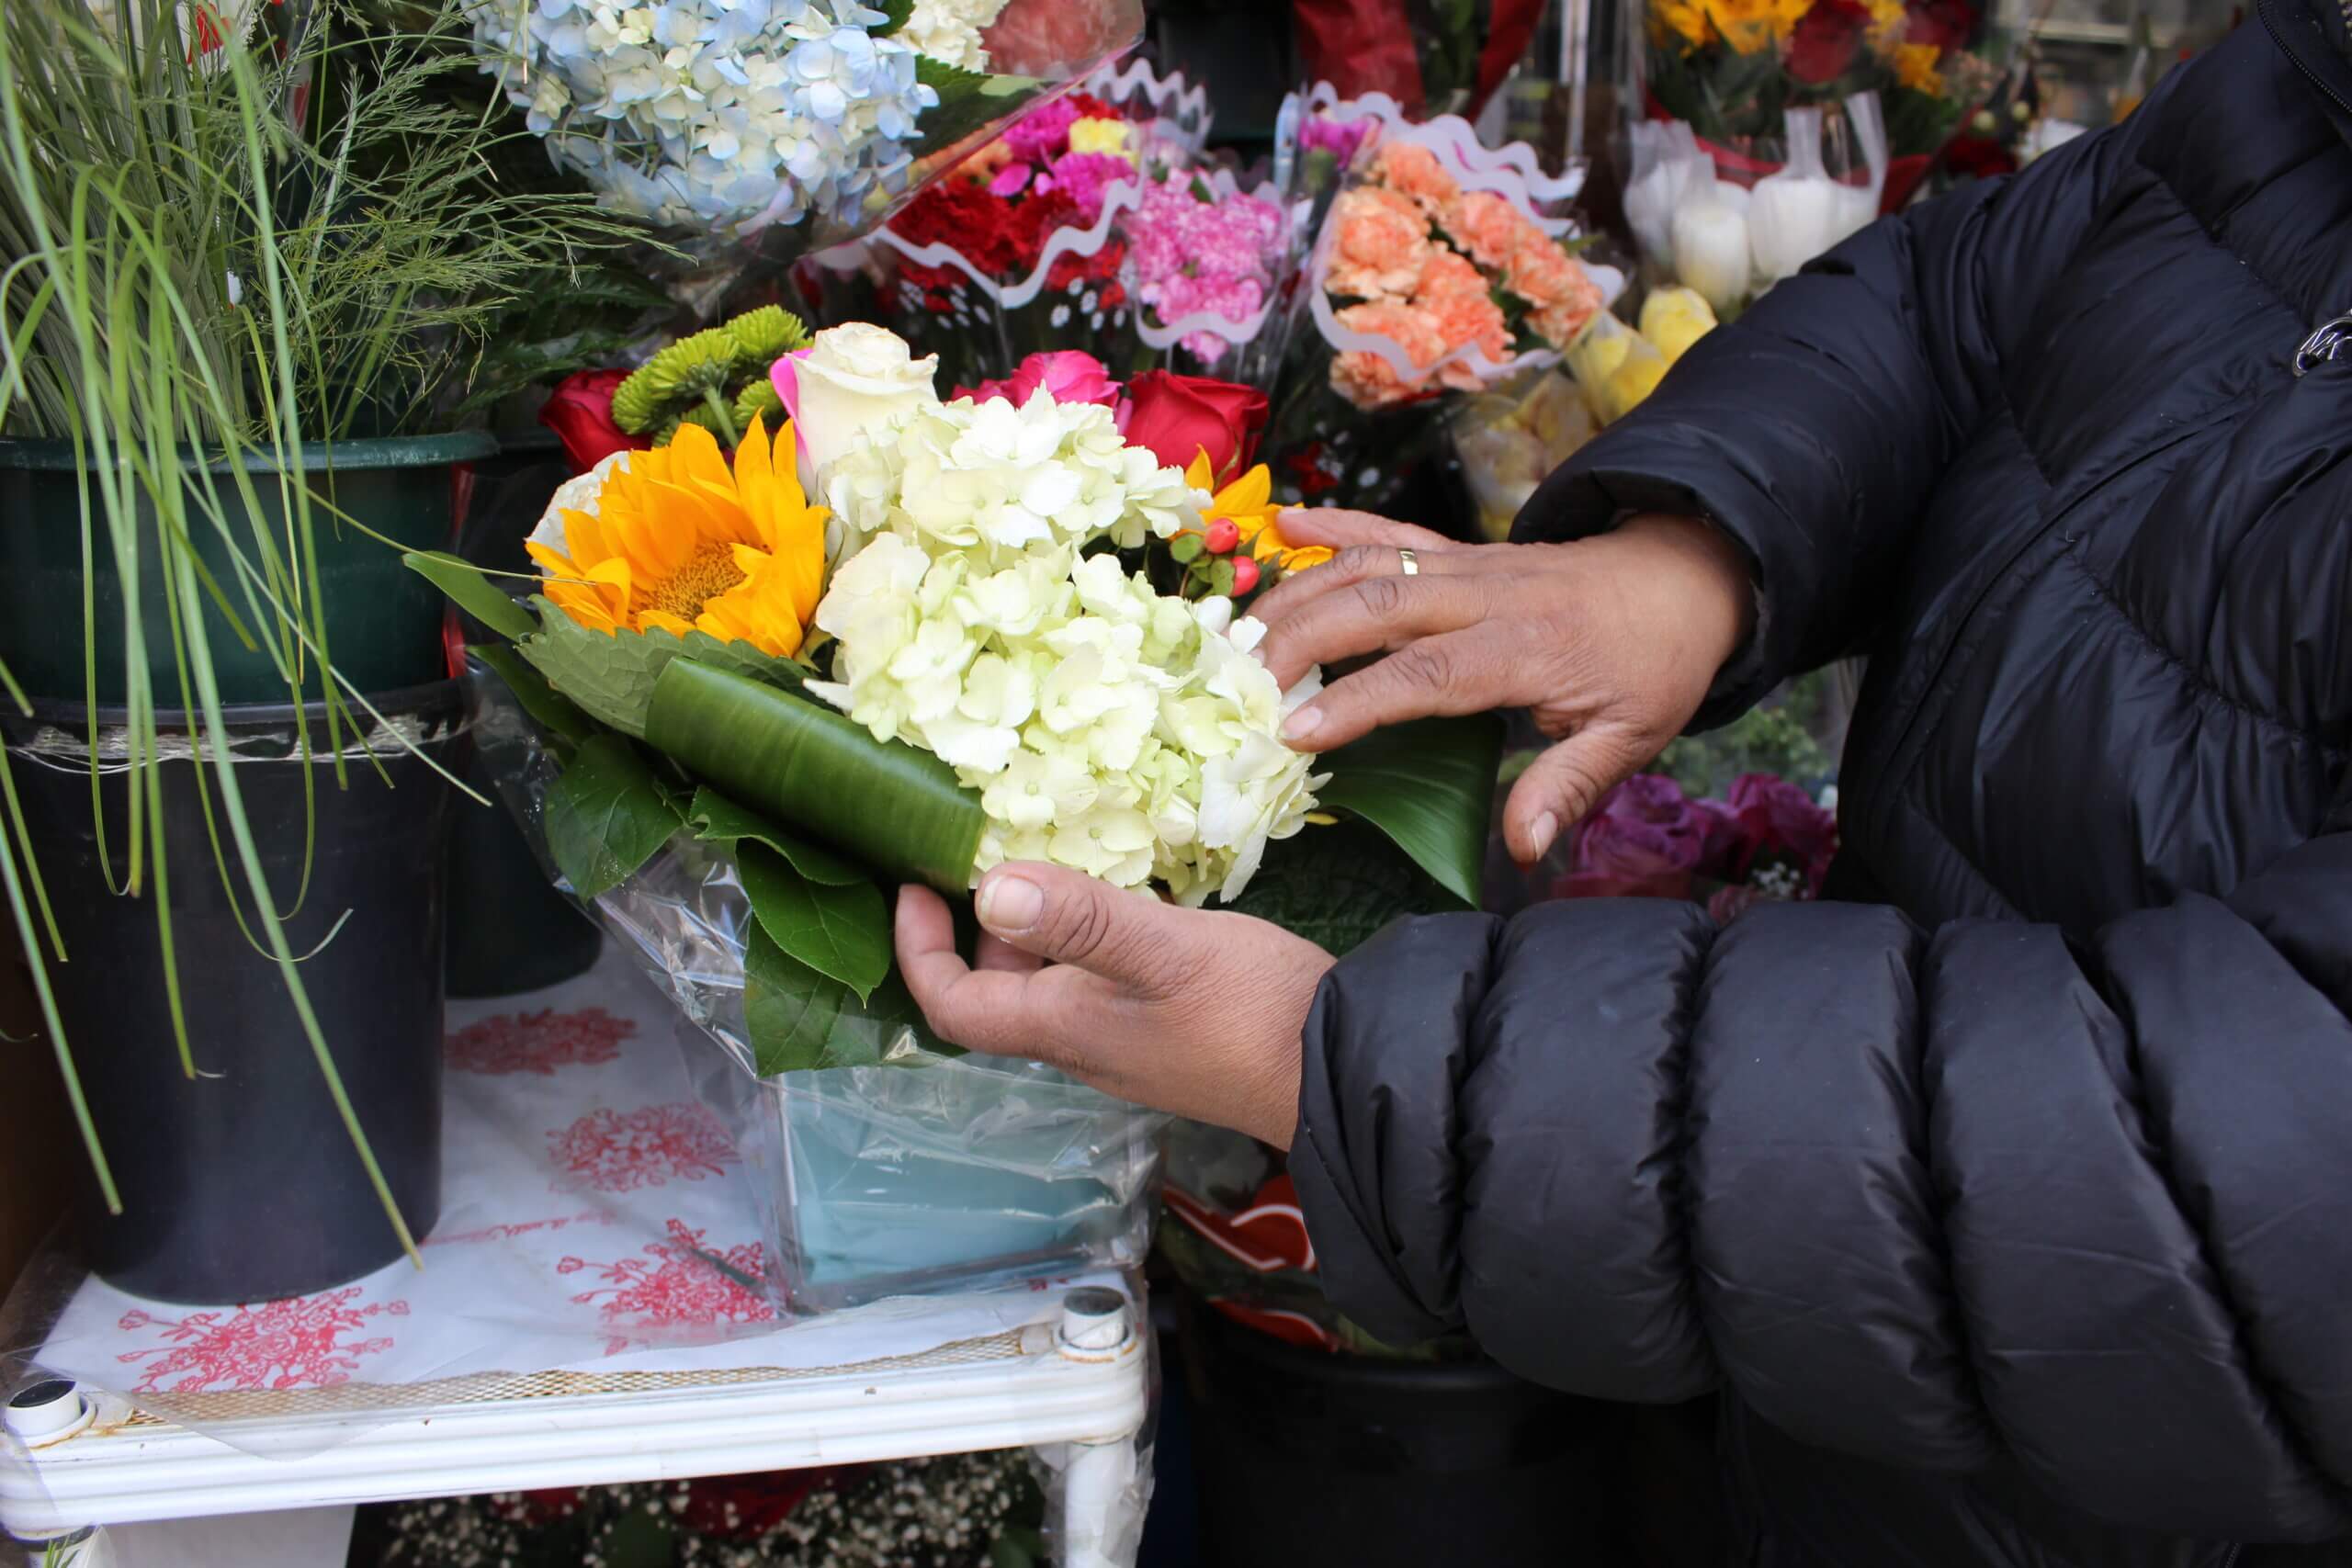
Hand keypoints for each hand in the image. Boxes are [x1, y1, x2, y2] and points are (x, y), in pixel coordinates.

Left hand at [895, 864, 1333, 1148]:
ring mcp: (1127, 1045)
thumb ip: (1080, 919)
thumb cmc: (1255, 1011)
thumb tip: (989, 890)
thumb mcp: (1166, 949)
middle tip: (983, 853)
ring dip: (1034, 930)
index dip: (918, 947)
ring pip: (1049, 988)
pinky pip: (1099, 985)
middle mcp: (1083, 1044)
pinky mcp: (1168, 1034)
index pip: (953, 1002)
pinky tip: (1121, 898)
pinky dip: (1085, 939)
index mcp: (1064, 1027)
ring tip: (1050, 859)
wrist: (1345, 1074)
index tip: (915, 882)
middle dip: (974, 929)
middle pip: (996, 993)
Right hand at [1253, 509, 1754, 862]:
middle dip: (1299, 640)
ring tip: (1236, 634)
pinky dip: (1334, 524)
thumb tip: (1523, 848)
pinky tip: (1284, 522)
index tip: (1296, 731)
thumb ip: (1570, 788)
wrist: (1684, 579)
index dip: (1357, 700)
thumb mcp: (1631, 737)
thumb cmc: (1653, 666)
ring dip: (1298, 593)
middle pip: (1377, 604)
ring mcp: (1469, 566)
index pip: (1427, 673)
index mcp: (1526, 648)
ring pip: (1369, 564)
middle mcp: (1487, 595)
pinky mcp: (1460, 552)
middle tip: (1238, 689)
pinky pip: (1389, 530)